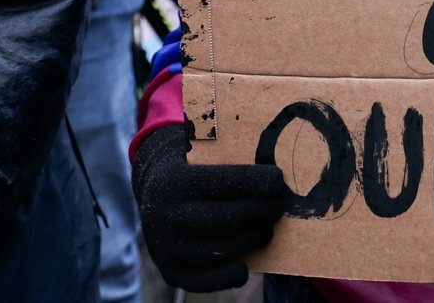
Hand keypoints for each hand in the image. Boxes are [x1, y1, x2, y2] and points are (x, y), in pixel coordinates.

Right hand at [132, 123, 285, 291]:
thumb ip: (230, 156)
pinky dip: (225, 277)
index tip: (277, 181)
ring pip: (213, 250)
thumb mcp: (202, 153)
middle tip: (278, 206)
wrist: (155, 191)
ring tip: (268, 230)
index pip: (218, 181)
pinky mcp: (168, 270)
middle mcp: (162, 214)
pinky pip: (199, 280)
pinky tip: (245, 267)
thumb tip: (273, 165)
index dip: (252, 182)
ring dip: (248, 241)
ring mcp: (162, 245)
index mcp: (172, 180)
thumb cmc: (193, 168)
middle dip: (256, 213)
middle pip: (218, 218)